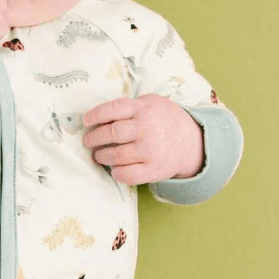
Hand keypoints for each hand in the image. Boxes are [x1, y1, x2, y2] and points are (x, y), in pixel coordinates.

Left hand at [82, 95, 203, 183]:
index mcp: (143, 108)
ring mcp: (151, 150)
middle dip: (93, 139)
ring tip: (98, 155)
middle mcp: (147, 128)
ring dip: (101, 156)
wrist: (192, 142)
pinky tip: (114, 169)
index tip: (86, 122)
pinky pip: (127, 175)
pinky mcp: (154, 170)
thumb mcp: (151, 103)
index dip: (95, 115)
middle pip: (111, 133)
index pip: (113, 109)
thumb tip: (96, 118)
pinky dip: (116, 173)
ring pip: (116, 156)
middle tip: (88, 141)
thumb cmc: (164, 120)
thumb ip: (129, 106)